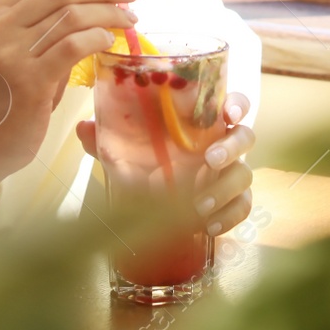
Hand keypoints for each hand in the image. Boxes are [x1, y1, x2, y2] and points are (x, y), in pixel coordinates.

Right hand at [0, 0, 141, 197]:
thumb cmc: (11, 93)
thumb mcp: (22, 47)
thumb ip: (48, 20)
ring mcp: (8, 52)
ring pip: (70, 15)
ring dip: (108, 12)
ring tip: (130, 18)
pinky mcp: (27, 79)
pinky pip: (72, 46)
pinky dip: (98, 37)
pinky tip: (110, 40)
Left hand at [76, 92, 255, 236]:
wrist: (146, 206)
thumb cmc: (141, 165)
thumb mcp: (120, 151)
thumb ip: (105, 138)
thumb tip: (84, 127)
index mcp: (201, 123)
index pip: (230, 103)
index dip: (236, 103)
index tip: (227, 111)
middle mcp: (220, 143)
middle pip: (245, 136)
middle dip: (232, 147)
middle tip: (210, 160)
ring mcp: (228, 173)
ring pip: (245, 174)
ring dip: (226, 189)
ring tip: (200, 206)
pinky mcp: (230, 201)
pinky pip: (243, 206)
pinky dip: (230, 217)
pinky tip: (210, 226)